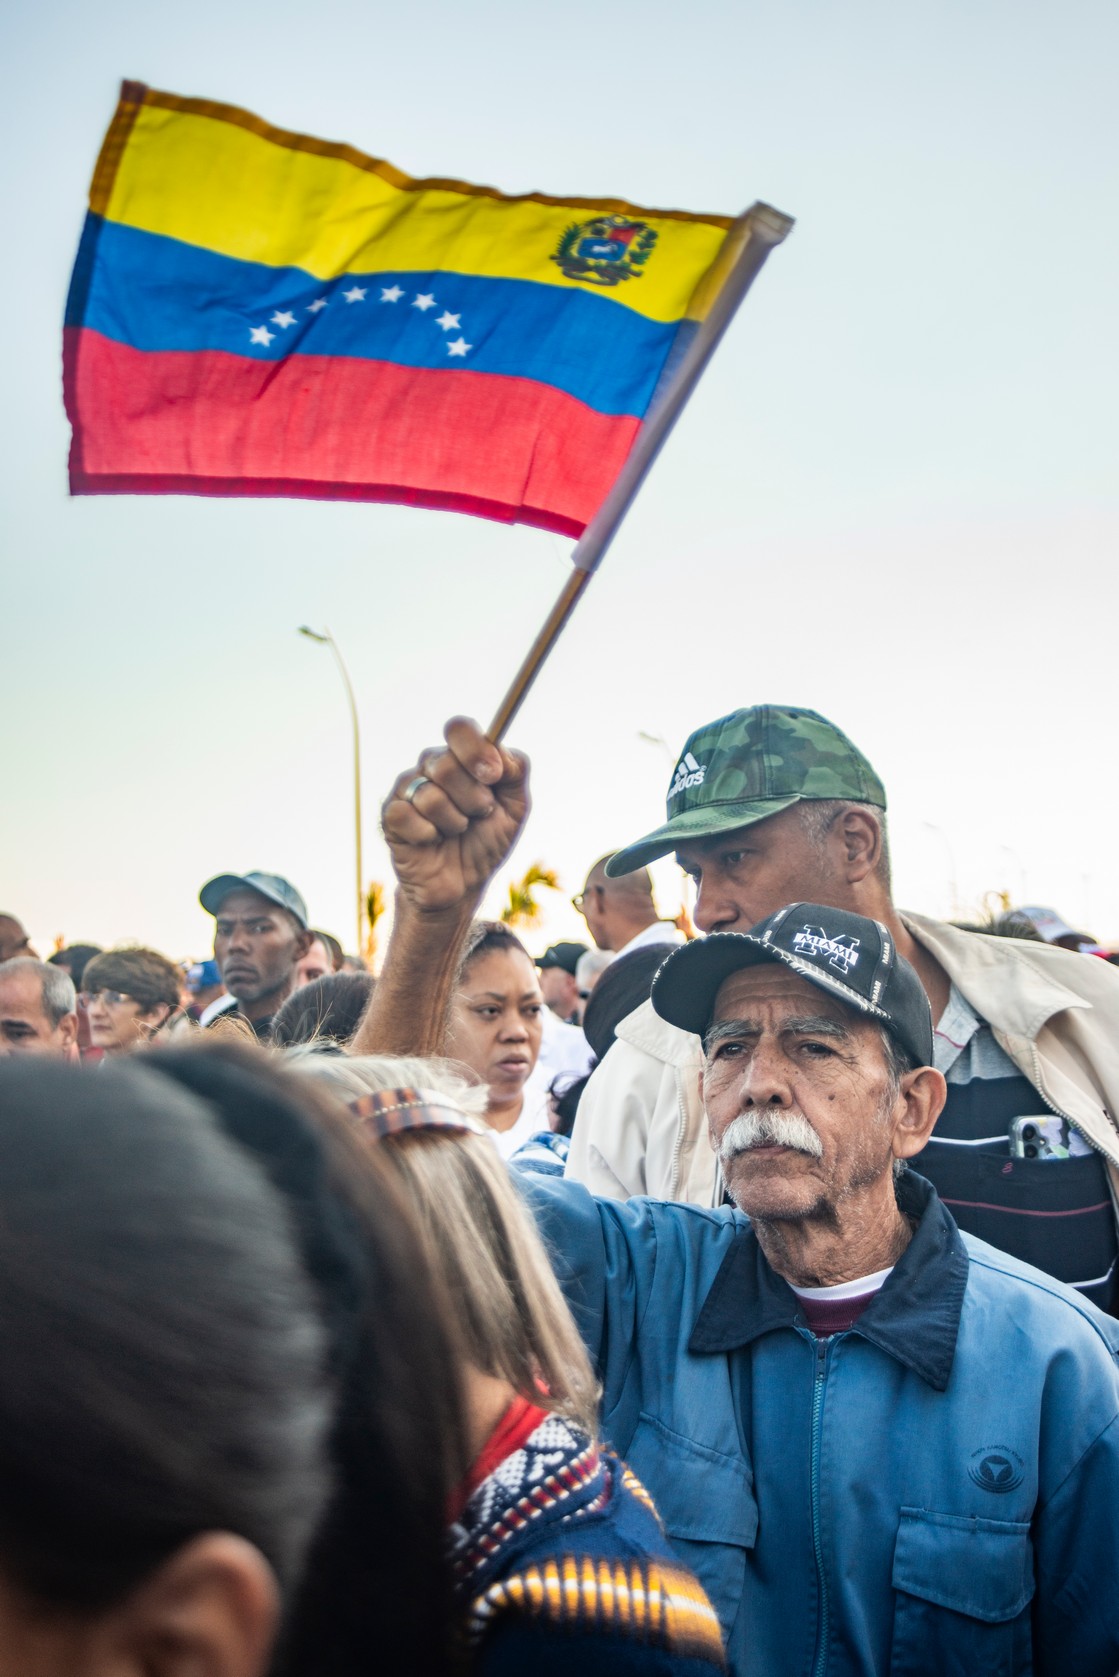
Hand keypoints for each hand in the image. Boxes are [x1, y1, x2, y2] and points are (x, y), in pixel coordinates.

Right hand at [381, 717, 529, 912]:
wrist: (465, 884)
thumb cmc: (487, 839)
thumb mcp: (515, 806)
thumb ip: (516, 770)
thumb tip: (498, 754)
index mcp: (460, 757)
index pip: (459, 729)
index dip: (476, 750)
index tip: (493, 776)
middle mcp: (431, 767)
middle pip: (446, 764)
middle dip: (472, 798)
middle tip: (478, 814)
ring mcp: (407, 790)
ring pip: (429, 795)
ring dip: (454, 822)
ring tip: (456, 831)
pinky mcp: (390, 816)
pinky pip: (406, 815)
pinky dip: (428, 834)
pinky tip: (432, 841)